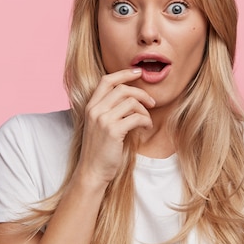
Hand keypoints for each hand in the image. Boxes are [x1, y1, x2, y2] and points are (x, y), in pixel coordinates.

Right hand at [75, 68, 154, 185]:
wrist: (92, 171)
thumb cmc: (100, 149)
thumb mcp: (99, 125)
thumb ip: (109, 110)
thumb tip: (132, 97)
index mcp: (91, 106)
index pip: (107, 80)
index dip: (124, 74)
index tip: (138, 72)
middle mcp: (95, 110)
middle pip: (123, 89)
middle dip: (141, 93)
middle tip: (152, 102)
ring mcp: (103, 120)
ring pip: (131, 102)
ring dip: (144, 110)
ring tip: (147, 120)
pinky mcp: (113, 131)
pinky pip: (136, 117)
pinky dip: (145, 121)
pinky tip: (146, 127)